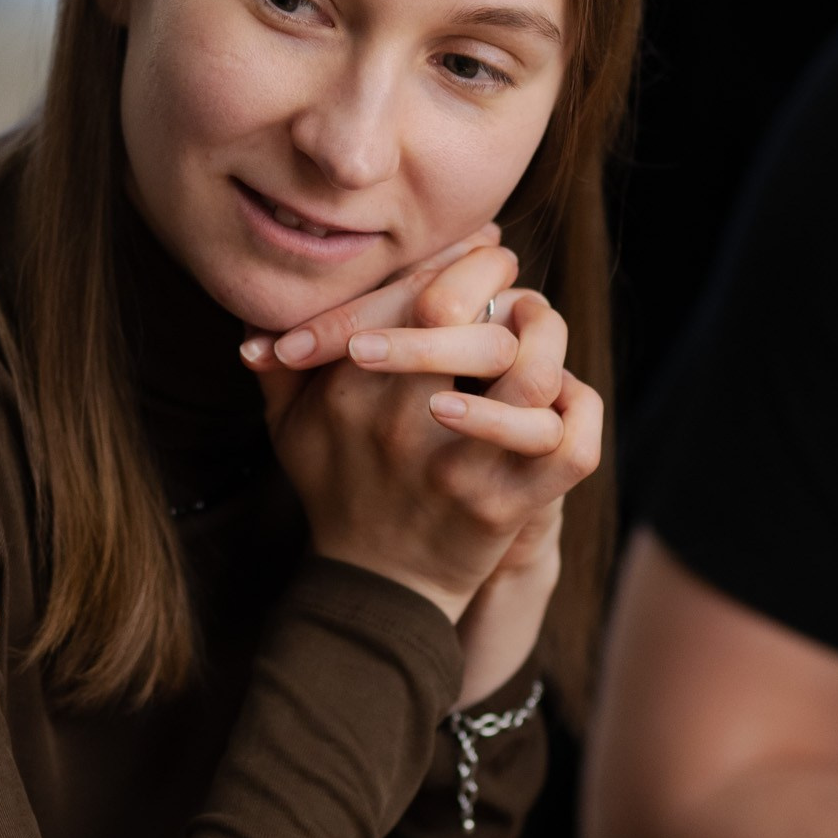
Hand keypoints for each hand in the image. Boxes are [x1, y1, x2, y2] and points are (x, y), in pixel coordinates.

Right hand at [241, 236, 601, 681]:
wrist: (372, 588)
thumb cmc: (336, 491)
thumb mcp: (289, 431)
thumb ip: (278, 371)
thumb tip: (255, 323)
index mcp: (350, 390)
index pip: (412, 294)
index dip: (459, 258)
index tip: (481, 248)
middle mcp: (402, 422)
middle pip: (468, 316)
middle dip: (502, 280)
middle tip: (512, 278)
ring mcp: (458, 464)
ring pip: (534, 370)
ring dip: (549, 337)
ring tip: (539, 328)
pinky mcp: (504, 504)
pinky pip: (567, 446)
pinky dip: (581, 412)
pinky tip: (564, 396)